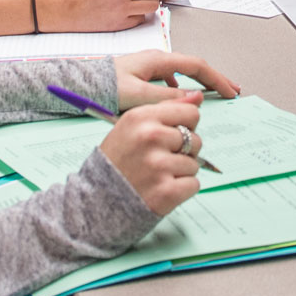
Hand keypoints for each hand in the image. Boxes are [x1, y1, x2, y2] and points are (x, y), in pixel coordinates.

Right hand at [98, 98, 202, 215]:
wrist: (98, 199)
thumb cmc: (118, 161)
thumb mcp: (133, 126)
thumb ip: (167, 109)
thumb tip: (197, 96)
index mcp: (141, 118)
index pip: (191, 113)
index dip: (185, 127)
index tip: (171, 137)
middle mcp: (150, 137)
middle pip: (196, 140)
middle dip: (184, 152)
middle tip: (160, 160)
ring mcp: (158, 165)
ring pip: (194, 164)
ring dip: (181, 172)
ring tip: (157, 176)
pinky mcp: (166, 191)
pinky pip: (194, 184)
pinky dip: (182, 189)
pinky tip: (161, 189)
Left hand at [115, 49, 241, 104]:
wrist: (80, 83)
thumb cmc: (104, 86)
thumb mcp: (138, 95)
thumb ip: (167, 97)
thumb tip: (195, 99)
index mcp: (157, 60)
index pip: (196, 65)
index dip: (216, 79)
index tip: (230, 91)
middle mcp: (155, 60)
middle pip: (193, 66)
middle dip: (213, 78)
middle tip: (231, 90)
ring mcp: (148, 66)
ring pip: (182, 72)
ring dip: (199, 82)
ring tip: (211, 93)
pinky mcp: (141, 74)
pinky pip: (170, 78)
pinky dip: (183, 86)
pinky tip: (180, 96)